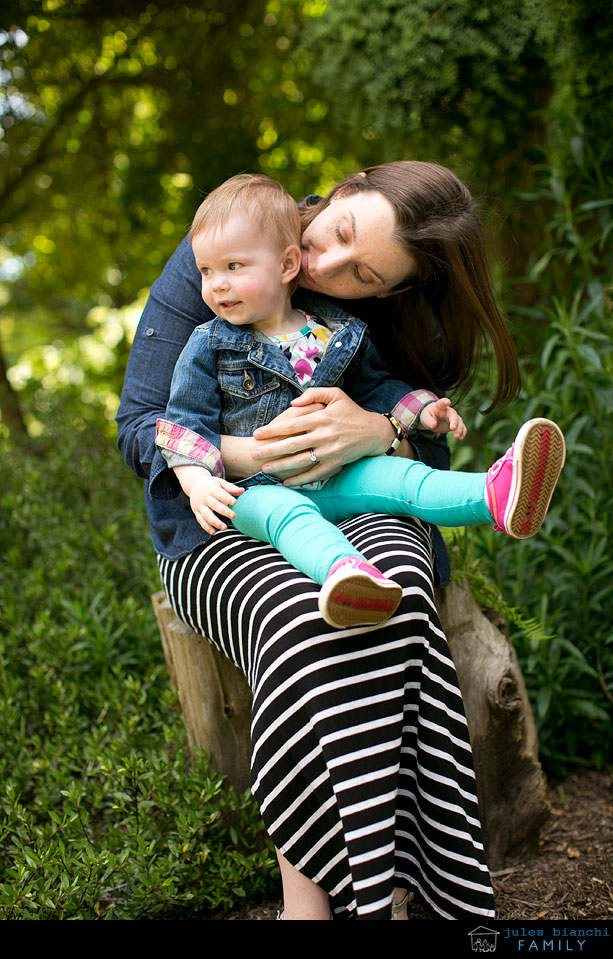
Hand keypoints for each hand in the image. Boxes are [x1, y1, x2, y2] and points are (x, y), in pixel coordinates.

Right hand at [174, 465, 243, 534]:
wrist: (194, 485)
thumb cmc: (211, 485)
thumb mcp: (220, 483)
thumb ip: (231, 488)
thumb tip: (243, 491)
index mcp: (211, 489)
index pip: (220, 494)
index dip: (227, 498)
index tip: (235, 502)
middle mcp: (205, 498)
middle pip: (214, 505)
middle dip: (224, 511)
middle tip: (234, 516)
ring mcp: (200, 506)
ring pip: (207, 515)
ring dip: (215, 522)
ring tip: (225, 528)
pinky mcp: (197, 512)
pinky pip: (201, 521)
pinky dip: (206, 527)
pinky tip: (213, 532)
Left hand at [252, 387, 400, 486]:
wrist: (374, 432)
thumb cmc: (352, 411)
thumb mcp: (336, 394)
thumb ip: (313, 394)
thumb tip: (292, 402)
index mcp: (322, 418)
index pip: (291, 424)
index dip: (273, 430)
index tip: (257, 434)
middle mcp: (324, 435)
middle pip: (292, 444)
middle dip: (271, 450)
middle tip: (254, 454)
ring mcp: (330, 451)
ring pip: (300, 461)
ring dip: (281, 466)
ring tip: (264, 469)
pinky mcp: (336, 463)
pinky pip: (314, 474)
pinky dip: (300, 480)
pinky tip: (286, 483)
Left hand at [419, 397, 466, 439]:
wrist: (431, 418)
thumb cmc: (428, 416)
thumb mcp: (425, 418)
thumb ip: (428, 421)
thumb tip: (434, 425)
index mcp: (439, 407)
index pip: (442, 403)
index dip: (445, 402)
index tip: (448, 402)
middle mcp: (448, 411)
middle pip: (453, 415)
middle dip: (454, 421)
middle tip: (453, 428)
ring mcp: (453, 417)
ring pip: (459, 422)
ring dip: (459, 429)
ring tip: (456, 437)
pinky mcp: (455, 424)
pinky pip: (461, 427)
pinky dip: (462, 432)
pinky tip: (461, 438)